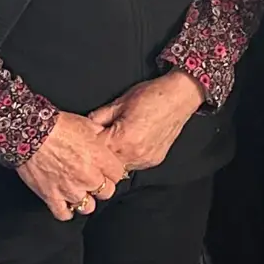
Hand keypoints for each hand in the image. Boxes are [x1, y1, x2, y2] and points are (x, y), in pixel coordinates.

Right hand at [18, 111, 132, 221]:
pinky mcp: (51, 196)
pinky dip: (66, 212)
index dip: (112, 173)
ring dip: (85, 200)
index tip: (107, 171)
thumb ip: (100, 136)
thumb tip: (104, 137)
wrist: (31, 132)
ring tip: (80, 193)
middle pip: (106, 192)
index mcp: (99, 158)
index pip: (118, 175)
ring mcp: (70, 189)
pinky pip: (64, 214)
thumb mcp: (87, 124)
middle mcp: (88, 177)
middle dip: (102, 187)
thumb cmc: (58, 125)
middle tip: (94, 181)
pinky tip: (66, 205)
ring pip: (88, 207)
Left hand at [88, 72, 203, 172]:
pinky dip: (127, 157)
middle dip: (99, 155)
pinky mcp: (154, 160)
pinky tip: (127, 145)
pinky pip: (134, 165)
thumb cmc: (152, 95)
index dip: (87, 145)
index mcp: (123, 140)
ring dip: (113, 159)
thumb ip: (99, 117)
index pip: (95, 152)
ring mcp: (146, 160)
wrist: (181, 96)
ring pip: (120, 168)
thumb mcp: (119, 102)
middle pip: (106, 165)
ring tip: (112, 143)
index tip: (83, 140)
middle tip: (96, 142)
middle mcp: (135, 154)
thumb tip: (85, 126)